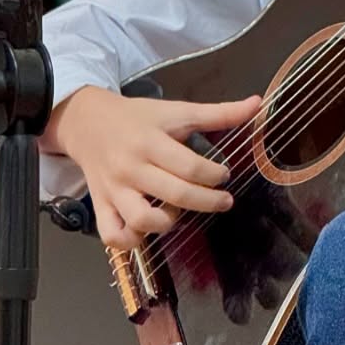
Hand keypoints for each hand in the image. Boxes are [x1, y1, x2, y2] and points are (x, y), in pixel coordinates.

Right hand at [46, 86, 262, 249]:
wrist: (86, 121)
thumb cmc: (137, 119)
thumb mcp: (176, 110)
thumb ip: (218, 113)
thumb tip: (258, 103)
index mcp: (150, 142)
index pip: (190, 166)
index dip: (215, 175)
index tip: (224, 174)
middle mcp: (131, 168)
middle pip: (175, 195)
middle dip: (208, 202)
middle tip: (224, 200)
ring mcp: (114, 190)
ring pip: (141, 221)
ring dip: (167, 222)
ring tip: (177, 211)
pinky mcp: (101, 205)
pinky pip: (112, 235)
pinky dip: (131, 241)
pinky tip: (148, 231)